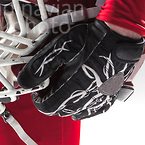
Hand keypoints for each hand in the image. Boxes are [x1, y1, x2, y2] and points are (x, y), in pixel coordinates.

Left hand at [17, 20, 143, 119]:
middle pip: (63, 110)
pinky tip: (82, 100)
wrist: (120, 33)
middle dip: (51, 102)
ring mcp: (102, 95)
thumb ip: (40, 66)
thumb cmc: (93, 37)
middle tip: (47, 89)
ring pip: (80, 111)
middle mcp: (89, 95)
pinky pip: (97, 108)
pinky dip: (86, 108)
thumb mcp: (60, 47)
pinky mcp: (113, 92)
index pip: (49, 106)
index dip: (39, 101)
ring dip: (67, 105)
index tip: (36, 92)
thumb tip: (24, 80)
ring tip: (62, 93)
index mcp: (74, 85)